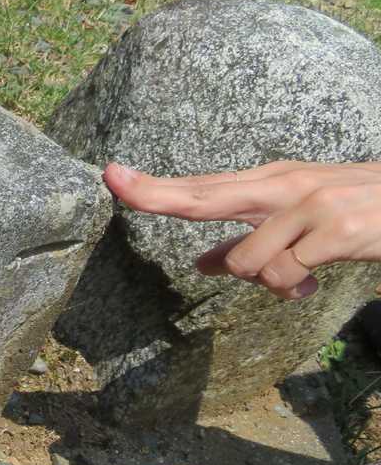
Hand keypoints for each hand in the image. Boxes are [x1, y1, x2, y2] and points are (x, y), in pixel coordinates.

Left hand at [104, 161, 380, 299]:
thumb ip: (250, 238)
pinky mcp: (338, 231)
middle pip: (204, 196)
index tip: (110, 175)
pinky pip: (285, 274)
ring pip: (246, 262)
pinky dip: (292, 289)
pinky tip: (312, 283)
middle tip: (112, 177)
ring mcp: (312, 205)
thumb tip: (201, 262)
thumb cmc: (361, 213)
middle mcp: (286, 185)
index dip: (153, 185)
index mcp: (272, 183)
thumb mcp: (301, 220)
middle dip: (155, 193)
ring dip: (265, 284)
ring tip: (298, 280)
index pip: (202, 187)